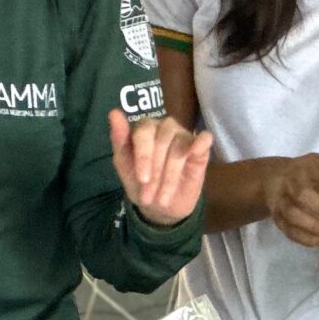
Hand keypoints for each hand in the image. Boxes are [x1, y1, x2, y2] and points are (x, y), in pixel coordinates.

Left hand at [109, 111, 211, 227]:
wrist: (160, 207)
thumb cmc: (140, 183)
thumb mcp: (124, 165)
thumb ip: (119, 139)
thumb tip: (114, 112)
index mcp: (144, 128)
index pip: (143, 133)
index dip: (143, 157)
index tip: (142, 179)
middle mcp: (165, 127)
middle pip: (162, 141)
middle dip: (156, 172)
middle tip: (150, 196)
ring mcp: (184, 135)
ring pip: (180, 148)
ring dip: (171, 176)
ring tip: (164, 197)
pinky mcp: (201, 147)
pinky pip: (204, 138)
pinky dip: (200, 143)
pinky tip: (196, 152)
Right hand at [266, 154, 318, 248]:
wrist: (276, 179)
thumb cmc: (315, 175)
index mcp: (312, 165)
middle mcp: (292, 180)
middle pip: (304, 195)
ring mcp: (281, 199)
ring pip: (293, 214)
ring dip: (316, 226)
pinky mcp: (277, 217)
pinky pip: (289, 230)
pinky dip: (307, 238)